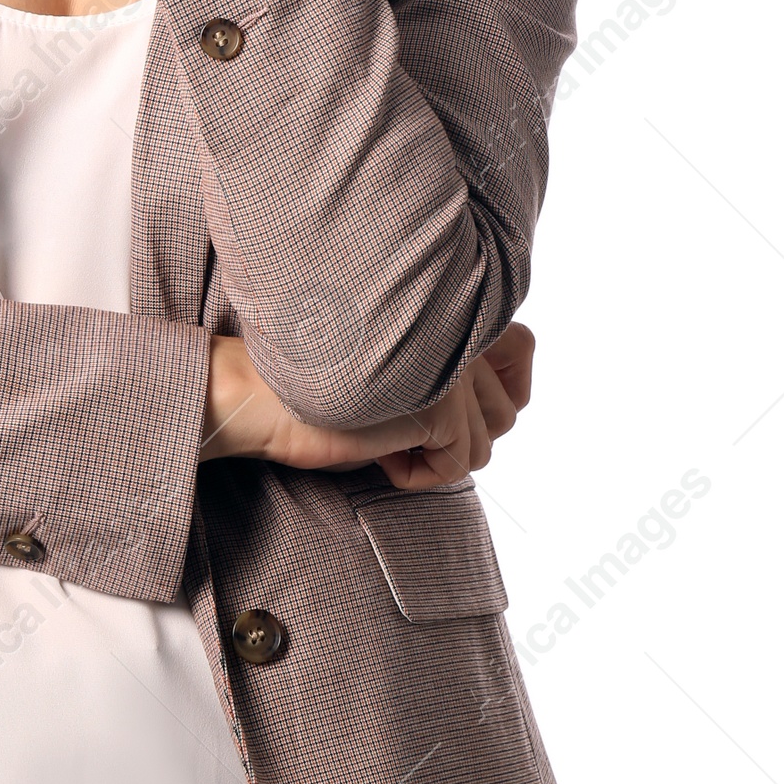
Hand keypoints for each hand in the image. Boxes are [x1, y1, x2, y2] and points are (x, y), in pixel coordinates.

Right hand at [199, 322, 535, 492]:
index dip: (505, 386)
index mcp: (443, 308)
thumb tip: (487, 412)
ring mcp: (451, 365)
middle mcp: (456, 329)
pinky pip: (458, 465)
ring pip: (486, 443)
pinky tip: (381, 457)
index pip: (522, 346)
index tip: (458, 411)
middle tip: (422, 439)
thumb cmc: (310, 388)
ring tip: (388, 443)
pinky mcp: (441, 404)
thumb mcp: (391, 374)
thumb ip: (438, 376)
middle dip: (477, 433)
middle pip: (513, 404)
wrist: (261, 395)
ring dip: (439, 458)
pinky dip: (420, 475)